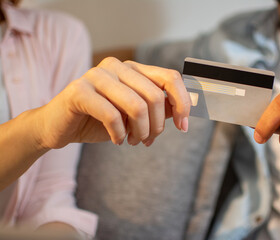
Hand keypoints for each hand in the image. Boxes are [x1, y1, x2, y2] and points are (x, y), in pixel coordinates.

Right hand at [37, 57, 190, 148]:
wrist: (59, 126)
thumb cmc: (100, 120)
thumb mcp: (134, 115)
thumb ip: (156, 108)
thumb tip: (183, 111)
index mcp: (133, 69)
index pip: (170, 78)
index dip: (182, 103)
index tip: (183, 126)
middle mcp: (117, 67)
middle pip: (155, 96)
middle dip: (157, 126)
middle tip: (147, 141)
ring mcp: (96, 75)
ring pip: (137, 106)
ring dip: (140, 132)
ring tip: (133, 141)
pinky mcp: (79, 90)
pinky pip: (112, 116)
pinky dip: (119, 135)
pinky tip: (116, 140)